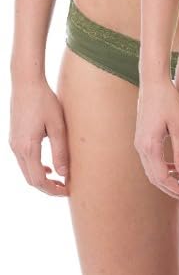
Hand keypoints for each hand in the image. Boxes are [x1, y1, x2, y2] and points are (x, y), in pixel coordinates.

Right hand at [9, 80, 69, 195]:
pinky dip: (37, 168)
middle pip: (31, 179)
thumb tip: (64, 174)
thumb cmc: (45, 102)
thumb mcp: (58, 126)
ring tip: (61, 180)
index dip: (53, 190)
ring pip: (26, 171)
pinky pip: (24, 161)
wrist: (26, 84)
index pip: (39, 180)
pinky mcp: (15, 138)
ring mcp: (14, 144)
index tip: (69, 191)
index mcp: (27, 148)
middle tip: (67, 188)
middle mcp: (17, 148)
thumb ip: (61, 150)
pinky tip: (50, 166)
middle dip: (48, 188)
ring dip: (42, 179)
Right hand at [135, 77, 178, 199]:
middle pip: (154, 178)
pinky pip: (151, 161)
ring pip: (151, 171)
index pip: (162, 177)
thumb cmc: (169, 100)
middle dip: (171, 189)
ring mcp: (139, 143)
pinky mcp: (142, 138)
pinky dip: (163, 169)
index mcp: (150, 146)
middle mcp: (141, 147)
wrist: (153, 83)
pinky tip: (177, 168)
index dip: (176, 188)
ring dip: (167, 180)